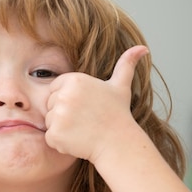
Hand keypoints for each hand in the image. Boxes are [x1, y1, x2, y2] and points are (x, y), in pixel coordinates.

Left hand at [44, 45, 148, 162]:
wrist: (119, 144)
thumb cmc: (118, 115)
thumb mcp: (121, 86)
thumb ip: (126, 64)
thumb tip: (142, 48)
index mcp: (74, 80)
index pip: (55, 88)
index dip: (68, 99)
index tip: (84, 107)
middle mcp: (64, 95)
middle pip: (50, 104)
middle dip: (64, 113)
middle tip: (85, 119)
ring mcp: (58, 115)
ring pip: (49, 121)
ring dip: (62, 128)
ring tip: (82, 129)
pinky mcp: (55, 134)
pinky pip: (50, 137)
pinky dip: (60, 142)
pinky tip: (78, 140)